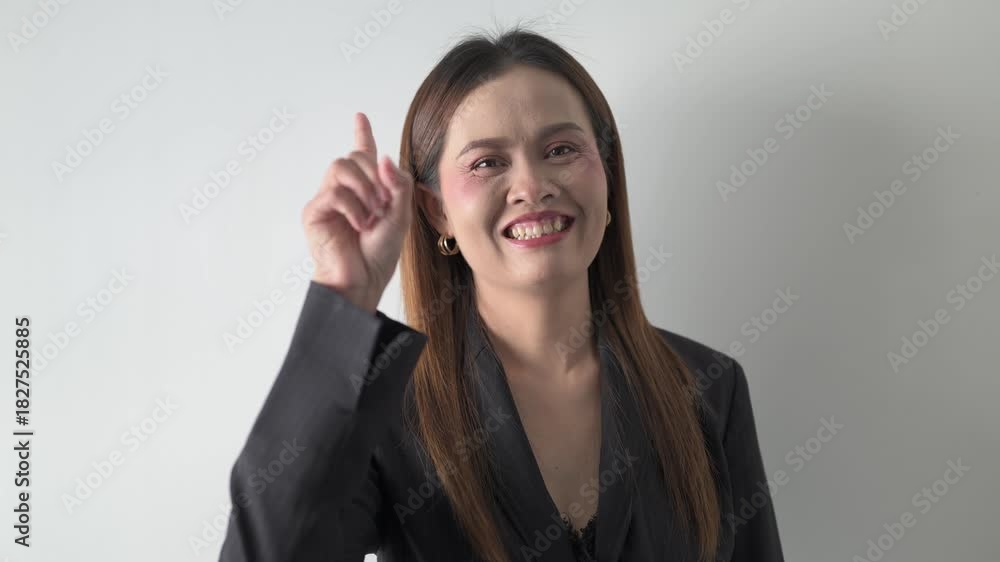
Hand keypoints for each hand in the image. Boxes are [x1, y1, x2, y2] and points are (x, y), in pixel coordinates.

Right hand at [302, 112, 414, 312]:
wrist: (363, 280)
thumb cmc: (379, 253)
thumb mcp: (400, 216)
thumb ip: (398, 185)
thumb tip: (383, 157)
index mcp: (366, 190)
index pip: (363, 155)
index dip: (362, 134)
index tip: (360, 116)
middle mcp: (344, 190)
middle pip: (354, 156)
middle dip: (374, 176)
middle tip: (383, 205)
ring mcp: (327, 199)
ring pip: (340, 166)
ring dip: (364, 188)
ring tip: (371, 215)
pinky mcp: (314, 211)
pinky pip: (334, 192)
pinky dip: (353, 207)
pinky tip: (359, 225)